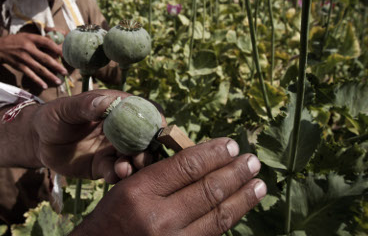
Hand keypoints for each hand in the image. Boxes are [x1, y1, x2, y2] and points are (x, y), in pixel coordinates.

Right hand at [0, 32, 67, 88]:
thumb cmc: (15, 41)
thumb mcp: (26, 36)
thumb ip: (39, 40)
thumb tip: (55, 46)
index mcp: (31, 38)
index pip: (46, 42)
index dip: (56, 48)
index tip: (65, 54)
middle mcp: (28, 48)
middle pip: (45, 58)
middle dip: (56, 66)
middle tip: (65, 72)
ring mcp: (23, 58)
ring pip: (39, 68)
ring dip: (50, 76)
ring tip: (58, 81)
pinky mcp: (19, 66)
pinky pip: (30, 74)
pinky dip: (37, 81)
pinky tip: (44, 85)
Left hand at [32, 90, 164, 181]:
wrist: (39, 140)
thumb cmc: (53, 116)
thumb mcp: (66, 108)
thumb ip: (86, 105)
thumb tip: (106, 102)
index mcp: (117, 108)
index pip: (146, 110)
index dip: (156, 120)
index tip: (158, 133)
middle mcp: (121, 129)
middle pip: (146, 138)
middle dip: (148, 149)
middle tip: (140, 158)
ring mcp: (114, 149)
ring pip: (134, 158)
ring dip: (134, 165)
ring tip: (124, 169)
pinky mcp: (104, 166)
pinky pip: (117, 172)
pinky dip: (117, 175)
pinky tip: (110, 175)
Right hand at [72, 138, 265, 235]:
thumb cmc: (112, 216)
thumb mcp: (127, 187)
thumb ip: (162, 175)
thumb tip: (203, 160)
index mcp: (140, 192)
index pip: (186, 166)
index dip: (213, 153)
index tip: (231, 144)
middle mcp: (158, 218)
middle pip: (207, 190)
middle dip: (235, 173)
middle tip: (252, 161)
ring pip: (217, 216)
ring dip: (242, 198)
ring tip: (259, 185)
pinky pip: (211, 235)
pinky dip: (228, 219)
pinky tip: (239, 208)